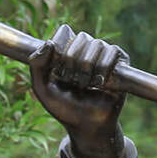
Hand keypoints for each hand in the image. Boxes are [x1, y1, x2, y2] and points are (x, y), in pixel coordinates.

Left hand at [30, 25, 126, 157]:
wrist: (87, 126)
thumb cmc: (64, 108)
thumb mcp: (42, 89)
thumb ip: (36, 66)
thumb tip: (48, 43)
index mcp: (65, 51)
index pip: (64, 32)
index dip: (61, 47)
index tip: (57, 69)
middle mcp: (85, 49)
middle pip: (81, 37)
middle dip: (74, 61)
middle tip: (73, 82)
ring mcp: (103, 55)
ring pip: (97, 44)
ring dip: (88, 69)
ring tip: (86, 86)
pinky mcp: (120, 62)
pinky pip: (113, 51)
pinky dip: (103, 69)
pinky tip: (100, 84)